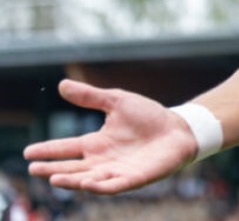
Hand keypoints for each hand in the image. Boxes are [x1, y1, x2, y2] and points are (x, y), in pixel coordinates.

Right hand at [24, 79, 198, 193]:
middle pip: (73, 167)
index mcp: (97, 143)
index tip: (28, 152)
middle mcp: (103, 160)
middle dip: (53, 169)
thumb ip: (90, 97)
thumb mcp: (117, 101)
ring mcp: (118, 171)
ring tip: (54, 177)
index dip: (48, 150)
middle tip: (34, 169)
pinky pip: (114, 185)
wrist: (179, 128)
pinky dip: (101, 186)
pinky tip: (88, 183)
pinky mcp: (135, 178)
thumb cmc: (149, 116)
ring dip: (72, 180)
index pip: (67, 148)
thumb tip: (61, 84)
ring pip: (89, 179)